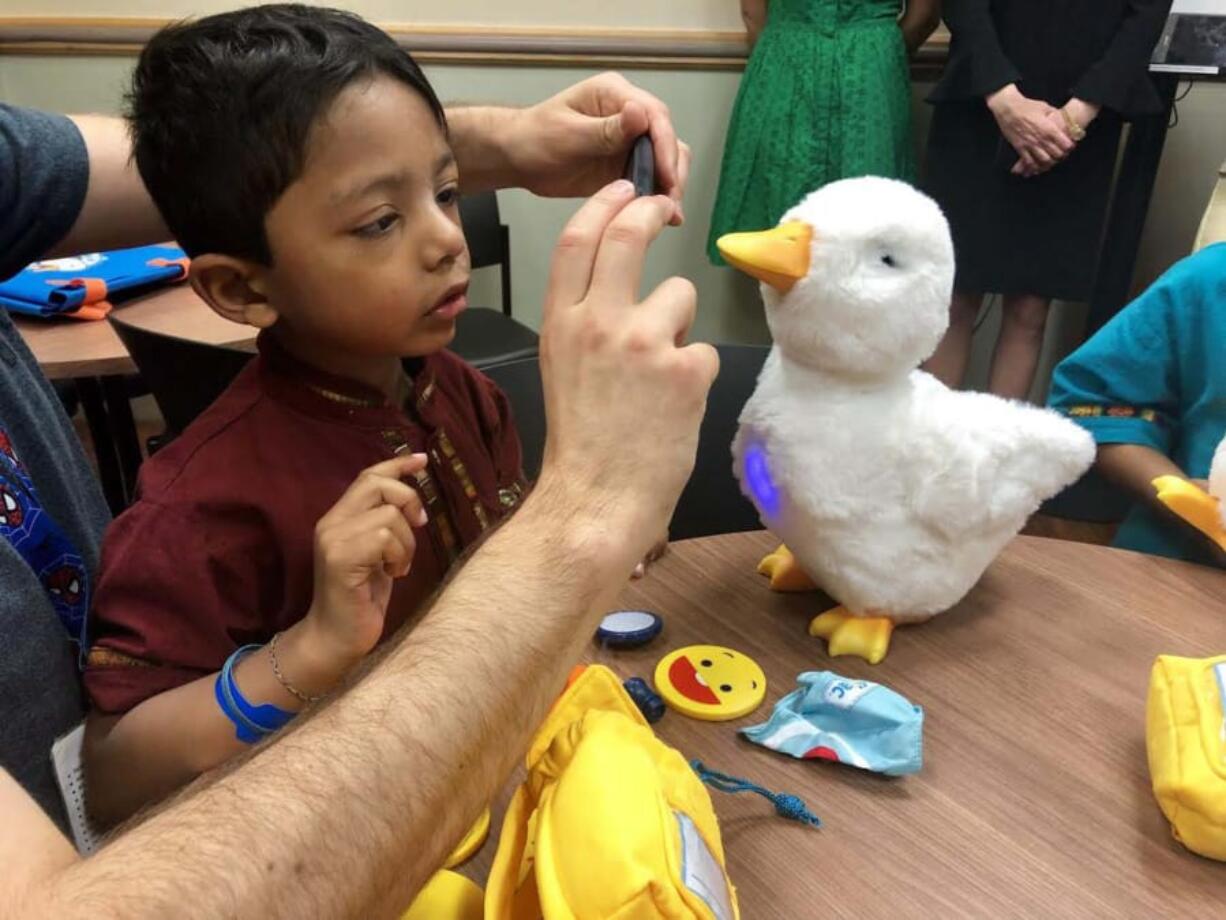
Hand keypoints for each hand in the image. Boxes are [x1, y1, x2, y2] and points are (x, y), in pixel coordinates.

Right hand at [304, 454, 427, 665]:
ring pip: (389, 515)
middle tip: (418, 526)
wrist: (336, 637)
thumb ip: (385, 525)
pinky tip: (393, 575)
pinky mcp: (340, 557)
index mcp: (339, 518)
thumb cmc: (362, 598)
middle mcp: (331, 523)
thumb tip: (412, 500)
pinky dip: (399, 555)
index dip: (396, 464)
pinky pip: (385, 537)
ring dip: (406, 543)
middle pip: (378, 484)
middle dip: (408, 501)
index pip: (368, 477)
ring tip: (398, 566)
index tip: (422, 461)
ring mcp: (333, 538)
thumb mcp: (378, 554)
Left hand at [504, 73, 691, 223]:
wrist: (518, 158)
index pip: (655, 116)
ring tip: (669, 214)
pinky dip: (659, 195)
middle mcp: (628, 114)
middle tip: (670, 202)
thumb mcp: (569, 134)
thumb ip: (606, 128)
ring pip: (665, 159)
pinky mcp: (626, 164)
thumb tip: (640, 113)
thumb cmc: (535, 138)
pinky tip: (664, 216)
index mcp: (614, 94)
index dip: (665, 147)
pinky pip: (651, 178)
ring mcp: (629, 140)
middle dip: (673, 170)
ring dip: (671, 184)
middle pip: (667, 138)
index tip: (668, 176)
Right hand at [535, 181, 717, 574]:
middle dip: (649, 211)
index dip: (602, 205)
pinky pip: (702, 349)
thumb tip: (617, 289)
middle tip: (664, 209)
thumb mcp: (562, 369)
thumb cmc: (582, 443)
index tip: (622, 191)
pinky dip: (695, 373)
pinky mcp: (683, 369)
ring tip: (662, 374)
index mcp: (560, 325)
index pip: (576, 241)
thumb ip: (584, 323)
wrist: (597, 498)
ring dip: (679, 325)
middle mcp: (598, 324)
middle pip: (627, 236)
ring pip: (679, 295)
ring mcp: (643, 343)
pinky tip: (675, 405)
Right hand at [1013, 98, 1101, 176]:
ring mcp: (1030, 145)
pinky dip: (1033, 166)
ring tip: (1050, 160)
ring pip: (1044, 161)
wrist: (1009, 109)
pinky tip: (1036, 166)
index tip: (1069, 146)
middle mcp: (1041, 139)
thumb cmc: (1027, 105)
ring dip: (1049, 162)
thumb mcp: (1045, 107)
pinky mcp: (1020, 148)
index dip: (1069, 147)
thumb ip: (1053, 115)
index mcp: (1050, 129)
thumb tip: (1057, 118)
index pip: (1066, 145)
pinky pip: (1028, 162)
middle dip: (1060, 156)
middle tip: (1060, 154)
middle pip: (1056, 155)